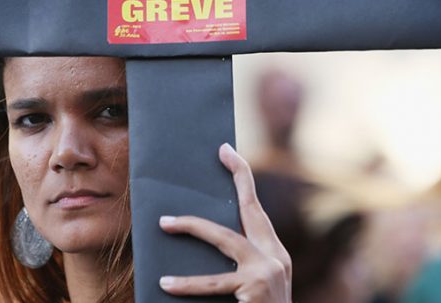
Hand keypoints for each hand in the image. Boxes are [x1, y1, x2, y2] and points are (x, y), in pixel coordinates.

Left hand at [158, 143, 291, 302]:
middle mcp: (276, 256)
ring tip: (165, 223)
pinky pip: (214, 283)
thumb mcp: (253, 285)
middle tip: (220, 152)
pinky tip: (165, 284)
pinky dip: (187, 284)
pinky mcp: (254, 288)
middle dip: (237, 177)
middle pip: (251, 208)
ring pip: (224, 238)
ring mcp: (268, 271)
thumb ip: (238, 263)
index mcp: (275, 253)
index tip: (228, 152)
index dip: (244, 178)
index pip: (258, 209)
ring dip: (192, 227)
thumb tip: (201, 236)